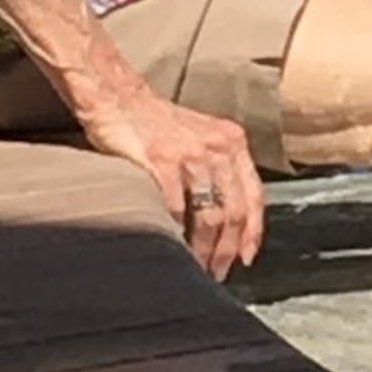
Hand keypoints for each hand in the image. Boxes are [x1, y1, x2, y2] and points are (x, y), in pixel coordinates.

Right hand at [78, 84, 264, 280]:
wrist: (118, 98)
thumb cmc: (156, 124)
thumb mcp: (199, 138)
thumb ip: (217, 170)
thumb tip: (227, 220)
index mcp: (231, 142)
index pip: (253, 195)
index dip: (253, 232)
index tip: (246, 258)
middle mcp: (216, 147)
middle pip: (234, 211)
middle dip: (227, 250)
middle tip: (217, 273)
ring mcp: (189, 154)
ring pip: (209, 215)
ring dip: (204, 250)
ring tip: (196, 268)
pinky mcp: (160, 160)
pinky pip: (176, 209)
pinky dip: (177, 234)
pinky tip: (173, 248)